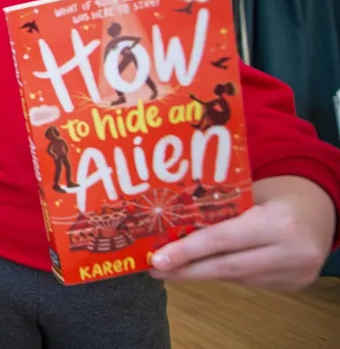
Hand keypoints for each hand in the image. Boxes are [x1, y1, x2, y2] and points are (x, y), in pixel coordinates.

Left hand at [149, 176, 335, 290]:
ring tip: (172, 267)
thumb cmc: (277, 195)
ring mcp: (293, 273)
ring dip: (200, 273)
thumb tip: (168, 217)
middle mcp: (288, 251)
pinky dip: (224, 273)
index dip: (186, 252)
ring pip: (234, 277)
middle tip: (154, 270)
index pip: (222, 240)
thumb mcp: (252, 191)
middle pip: (225, 267)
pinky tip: (206, 266)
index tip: (156, 260)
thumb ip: (220, 205)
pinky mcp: (293, 285)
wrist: (322, 212)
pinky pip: (248, 281)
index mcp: (276, 222)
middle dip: (185, 270)